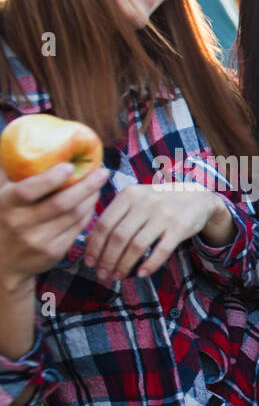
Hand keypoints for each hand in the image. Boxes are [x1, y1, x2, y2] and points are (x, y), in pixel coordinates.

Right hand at [0, 159, 105, 289]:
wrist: (2, 263)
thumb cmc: (3, 219)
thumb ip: (7, 174)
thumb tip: (13, 142)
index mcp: (6, 205)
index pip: (29, 190)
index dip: (51, 178)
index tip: (69, 165)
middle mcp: (21, 224)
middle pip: (61, 203)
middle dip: (86, 186)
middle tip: (102, 171)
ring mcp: (39, 240)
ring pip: (74, 216)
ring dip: (91, 198)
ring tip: (99, 183)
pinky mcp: (54, 252)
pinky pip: (78, 229)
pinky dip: (88, 213)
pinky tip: (92, 201)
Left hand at [82, 182, 225, 280]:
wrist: (197, 197)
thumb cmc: (159, 202)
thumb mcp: (135, 201)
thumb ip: (114, 216)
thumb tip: (88, 241)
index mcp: (129, 194)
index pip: (104, 224)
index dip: (94, 246)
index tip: (89, 263)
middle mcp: (145, 202)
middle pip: (118, 237)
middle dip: (107, 259)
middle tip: (103, 275)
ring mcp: (164, 215)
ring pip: (137, 246)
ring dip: (125, 265)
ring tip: (118, 276)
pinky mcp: (180, 227)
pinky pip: (161, 251)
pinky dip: (150, 265)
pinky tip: (141, 274)